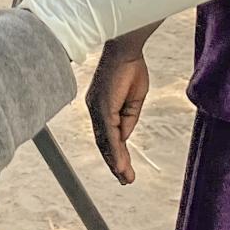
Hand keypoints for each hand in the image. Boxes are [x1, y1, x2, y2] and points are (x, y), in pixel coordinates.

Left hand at [87, 48, 150, 184]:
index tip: (124, 168)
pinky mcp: (102, 106)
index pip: (106, 136)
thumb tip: (124, 137)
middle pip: (104, 143)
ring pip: (105, 142)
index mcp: (102, 107)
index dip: (115, 153)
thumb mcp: (133, 100)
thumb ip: (128, 119)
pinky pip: (108, 133)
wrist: (127, 49)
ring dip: (115, 162)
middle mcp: (95, 109)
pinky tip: (120, 163)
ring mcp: (97, 108)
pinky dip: (114, 150)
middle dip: (114, 163)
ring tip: (125, 177)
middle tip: (125, 179)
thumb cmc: (131, 69)